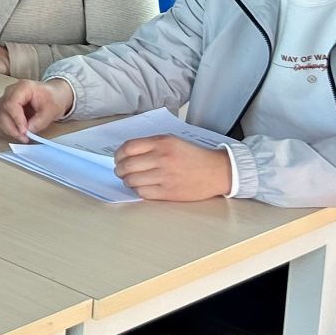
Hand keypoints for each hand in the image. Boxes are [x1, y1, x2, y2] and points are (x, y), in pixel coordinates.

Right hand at [0, 79, 72, 141]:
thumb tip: (27, 131)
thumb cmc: (53, 99)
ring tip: (23, 137)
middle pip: (3, 111)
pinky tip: (19, 133)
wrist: (54, 95)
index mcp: (23, 87)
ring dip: (10, 130)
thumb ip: (39, 122)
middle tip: (24, 138)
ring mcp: (7, 99)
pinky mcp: (6, 108)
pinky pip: (2, 120)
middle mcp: (11, 91)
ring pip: (1, 117)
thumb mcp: (51, 111)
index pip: (12, 103)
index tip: (24, 131)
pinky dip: (9, 129)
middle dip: (12, 127)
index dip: (16, 119)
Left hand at [113, 136, 232, 201]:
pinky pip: (143, 193)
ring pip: (132, 181)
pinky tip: (142, 187)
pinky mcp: (169, 192)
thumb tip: (126, 154)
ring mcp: (165, 176)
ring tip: (131, 180)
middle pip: (127, 166)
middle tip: (121, 171)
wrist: (217, 171)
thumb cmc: (193, 156)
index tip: (118, 159)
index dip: (118, 155)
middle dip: (120, 170)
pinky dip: (138, 190)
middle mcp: (162, 158)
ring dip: (128, 181)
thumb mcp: (172, 141)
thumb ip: (150, 145)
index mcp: (161, 143)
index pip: (128, 148)